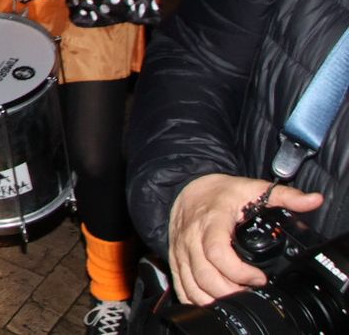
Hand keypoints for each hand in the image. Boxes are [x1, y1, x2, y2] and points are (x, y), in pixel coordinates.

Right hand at [168, 174, 322, 305]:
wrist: (187, 189)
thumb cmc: (219, 192)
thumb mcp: (252, 188)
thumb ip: (285, 196)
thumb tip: (313, 200)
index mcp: (211, 222)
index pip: (218, 253)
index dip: (240, 272)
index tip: (259, 277)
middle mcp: (191, 238)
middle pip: (205, 276)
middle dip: (231, 292)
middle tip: (250, 292)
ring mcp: (181, 251)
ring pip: (193, 285)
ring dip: (215, 299)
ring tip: (237, 297)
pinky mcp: (176, 260)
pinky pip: (182, 287)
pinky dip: (197, 300)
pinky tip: (214, 300)